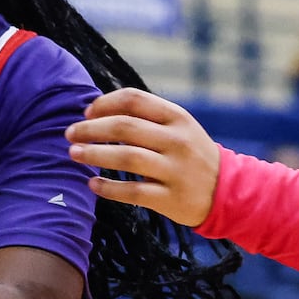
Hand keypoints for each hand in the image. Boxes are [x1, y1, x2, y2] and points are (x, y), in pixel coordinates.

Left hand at [64, 88, 220, 226]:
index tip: (86, 112)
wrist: (228, 191)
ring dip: (94, 154)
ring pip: (126, 158)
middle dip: (91, 129)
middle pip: (124, 128)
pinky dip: (108, 188)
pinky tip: (92, 184)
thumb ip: (146, 117)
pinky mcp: (170, 199)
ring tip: (73, 154)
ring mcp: (175, 171)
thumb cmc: (192, 154)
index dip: (104, 103)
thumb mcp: (179, 127)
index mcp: (178, 118)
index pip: (134, 100)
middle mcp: (177, 141)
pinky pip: (132, 192)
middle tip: (69, 134)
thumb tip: (96, 109)